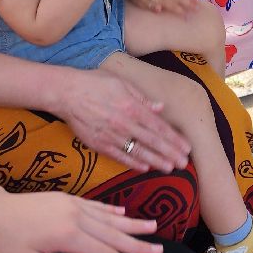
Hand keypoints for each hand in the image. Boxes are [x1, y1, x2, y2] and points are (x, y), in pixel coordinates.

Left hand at [0, 189, 165, 252]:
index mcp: (68, 236)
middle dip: (138, 244)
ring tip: (153, 227)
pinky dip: (112, 210)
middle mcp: (75, 217)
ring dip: (132, 224)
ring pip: (109, 217)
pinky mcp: (66, 198)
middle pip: (114, 234)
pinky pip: (96, 205)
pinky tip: (124, 214)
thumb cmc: (6, 243)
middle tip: (160, 251)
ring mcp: (72, 205)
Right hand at [53, 69, 190, 170]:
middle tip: (184, 163)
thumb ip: (142, 98)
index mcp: (132, 107)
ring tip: (169, 168)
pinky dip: (132, 163)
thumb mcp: (121, 83)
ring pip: (138, 151)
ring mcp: (111, 135)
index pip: (158, 126)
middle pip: (152, 141)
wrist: (66, 92)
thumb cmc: (94, 83)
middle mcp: (124, 123)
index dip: (174, 138)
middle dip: (170, 153)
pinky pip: (119, 156)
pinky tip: (144, 168)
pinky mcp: (99, 144)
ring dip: (155, 161)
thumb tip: (160, 107)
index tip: (186, 147)